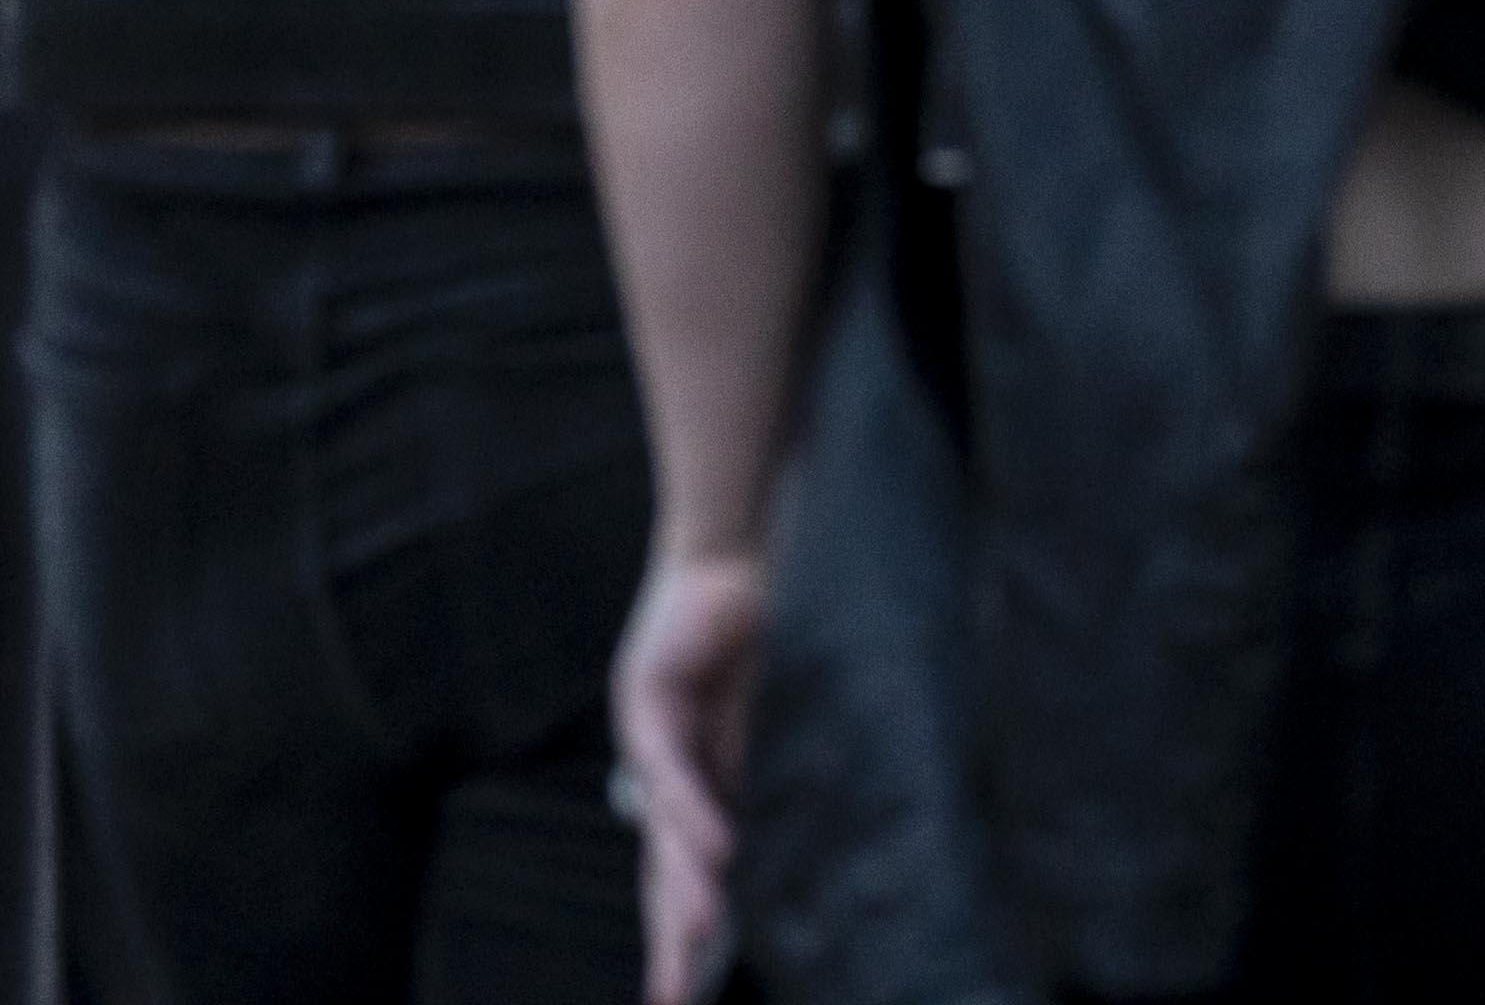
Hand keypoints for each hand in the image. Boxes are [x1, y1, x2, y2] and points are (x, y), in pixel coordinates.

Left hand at [619, 546, 772, 995]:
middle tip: (672, 1002)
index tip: (690, 995)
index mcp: (709, 779)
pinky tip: (716, 855)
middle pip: (667, 874)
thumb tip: (837, 838)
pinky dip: (695, 813)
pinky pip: (671, 768)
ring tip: (698, 945)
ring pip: (663, 832)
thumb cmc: (779, 610)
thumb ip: (794, 767)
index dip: (694, 934)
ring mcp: (655, 735)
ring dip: (684, 892)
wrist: (748, 527)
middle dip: (674, 942)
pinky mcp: (646, 694)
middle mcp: (672, 769)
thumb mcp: (792, 708)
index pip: (695, 873)